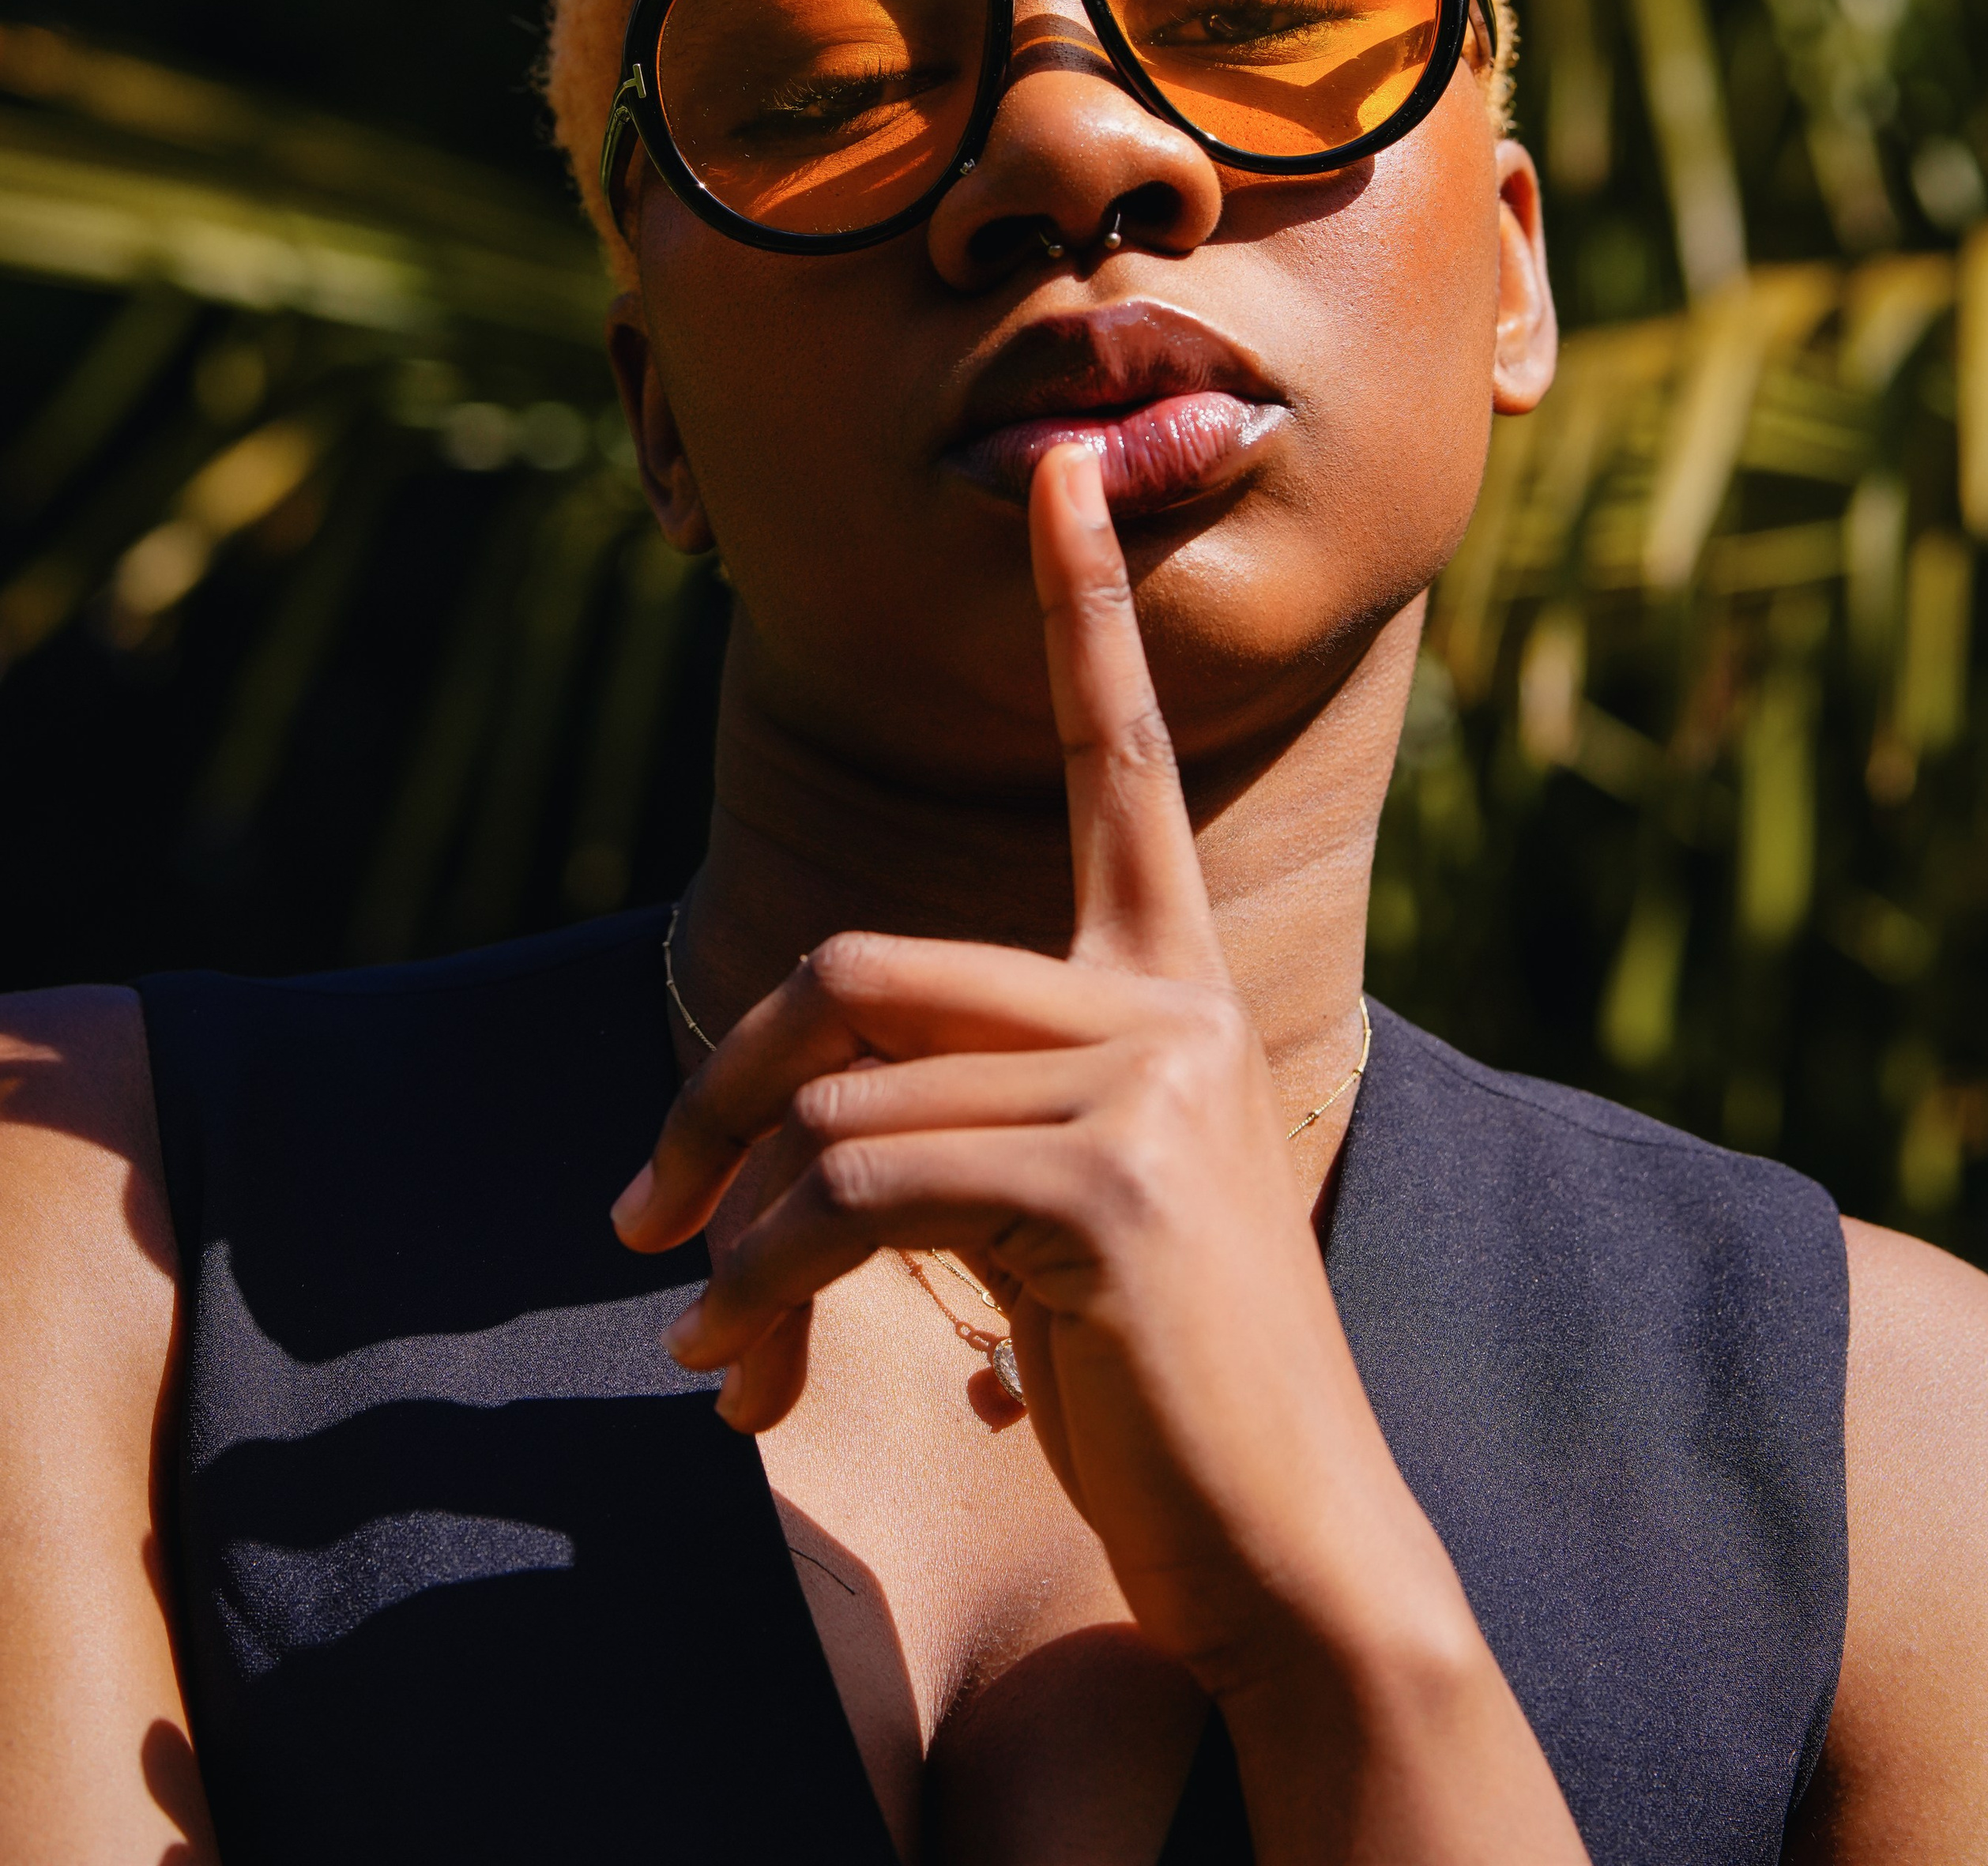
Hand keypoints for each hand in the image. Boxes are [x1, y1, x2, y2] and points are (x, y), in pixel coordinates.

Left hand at [614, 441, 1369, 1678]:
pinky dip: (763, 1285)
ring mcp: (1145, 1085)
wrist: (1298, 1563)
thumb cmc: (1169, 1397)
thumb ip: (952, 1133)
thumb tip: (740, 1174)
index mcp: (1169, 993)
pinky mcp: (1106, 1183)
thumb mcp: (1062, 1223)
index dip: (1084, 613)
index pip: (1112, 765)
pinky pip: (852, 1189)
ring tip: (715, 1350)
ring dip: (733, 1242)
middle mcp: (1167, 1008)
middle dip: (715, 1089)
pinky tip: (751, 1379)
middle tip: (641, 1215)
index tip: (1059, 473)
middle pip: (856, 969)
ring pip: (836, 1104)